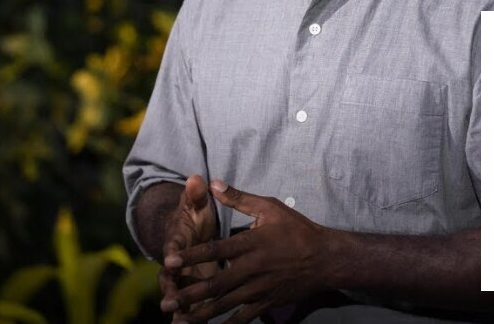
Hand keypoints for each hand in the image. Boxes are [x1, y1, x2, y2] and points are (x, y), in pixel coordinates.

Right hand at [159, 174, 218, 318]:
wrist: (186, 231)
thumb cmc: (193, 216)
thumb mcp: (194, 204)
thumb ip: (195, 195)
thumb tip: (195, 178)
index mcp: (177, 242)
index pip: (172, 248)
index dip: (172, 254)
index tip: (170, 259)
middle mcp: (176, 264)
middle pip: (170, 279)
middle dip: (170, 291)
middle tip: (168, 303)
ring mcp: (183, 279)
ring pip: (180, 298)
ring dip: (180, 311)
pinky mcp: (193, 290)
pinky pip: (192, 308)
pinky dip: (193, 318)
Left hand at [164, 180, 334, 323]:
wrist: (326, 259)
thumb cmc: (297, 229)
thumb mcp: (270, 207)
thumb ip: (239, 198)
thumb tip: (213, 183)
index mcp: (251, 244)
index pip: (215, 250)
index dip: (192, 256)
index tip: (170, 261)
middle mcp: (253, 269)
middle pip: (216, 283)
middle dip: (190, 294)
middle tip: (167, 302)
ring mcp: (260, 289)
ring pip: (226, 304)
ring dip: (202, 314)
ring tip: (180, 321)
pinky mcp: (267, 302)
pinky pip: (244, 317)